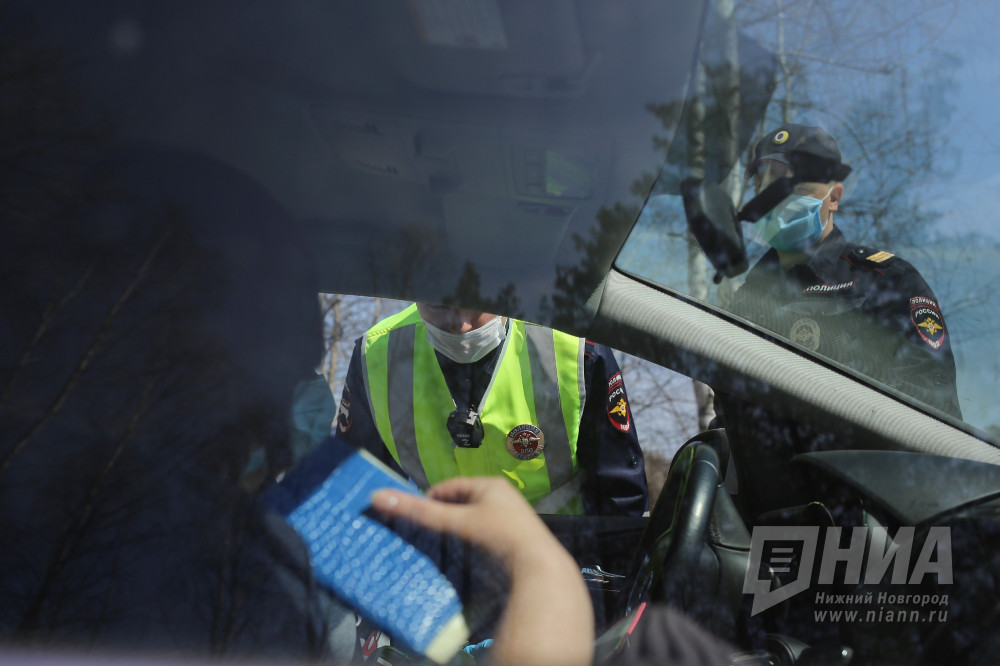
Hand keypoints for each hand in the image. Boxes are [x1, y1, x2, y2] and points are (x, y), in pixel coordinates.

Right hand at [372, 477, 593, 665]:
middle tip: (424, 537)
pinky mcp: (514, 542)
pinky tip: (464, 562)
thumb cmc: (498, 537)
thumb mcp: (455, 521)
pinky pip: (484, 539)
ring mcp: (511, 521)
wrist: (538, 570)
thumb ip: (419, 512)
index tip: (414, 519)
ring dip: (456, 535)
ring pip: (472, 524)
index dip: (430, 501)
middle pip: (461, 506)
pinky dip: (471, 547)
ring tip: (441, 552)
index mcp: (490, 485)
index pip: (449, 487)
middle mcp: (503, 499)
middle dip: (442, 520)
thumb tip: (377, 496)